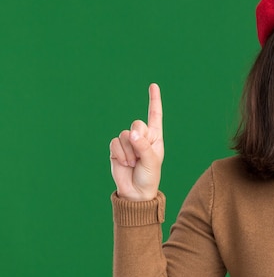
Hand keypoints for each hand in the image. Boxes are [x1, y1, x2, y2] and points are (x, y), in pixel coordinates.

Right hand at [109, 83, 163, 200]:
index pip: (155, 115)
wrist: (135, 191)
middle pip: (137, 124)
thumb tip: (131, 133)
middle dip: (138, 139)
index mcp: (155, 137)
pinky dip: (120, 154)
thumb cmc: (149, 176)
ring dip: (129, 151)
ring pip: (125, 135)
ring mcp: (128, 142)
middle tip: (141, 156)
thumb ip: (143, 146)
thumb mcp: (151, 161)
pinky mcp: (116, 148)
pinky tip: (124, 163)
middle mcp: (142, 137)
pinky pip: (114, 143)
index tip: (153, 85)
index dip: (154, 100)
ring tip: (133, 163)